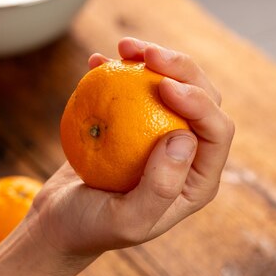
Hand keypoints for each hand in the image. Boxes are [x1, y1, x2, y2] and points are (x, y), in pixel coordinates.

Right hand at [27, 38, 234, 256]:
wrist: (58, 222)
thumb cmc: (91, 227)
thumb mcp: (126, 222)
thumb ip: (161, 188)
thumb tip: (185, 138)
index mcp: (197, 180)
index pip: (216, 132)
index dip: (199, 101)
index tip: (161, 84)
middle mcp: (186, 155)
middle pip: (202, 99)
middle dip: (181, 68)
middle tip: (144, 52)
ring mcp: (160, 136)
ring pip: (172, 87)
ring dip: (152, 60)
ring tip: (123, 47)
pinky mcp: (133, 124)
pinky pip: (135, 89)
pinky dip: (120, 70)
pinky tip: (97, 60)